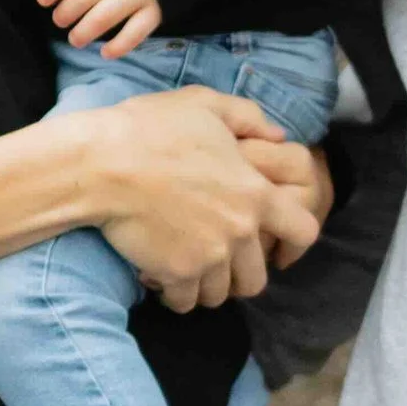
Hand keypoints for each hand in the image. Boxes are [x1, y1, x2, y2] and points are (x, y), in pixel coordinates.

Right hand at [86, 88, 321, 311]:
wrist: (103, 164)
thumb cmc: (150, 130)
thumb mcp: (204, 104)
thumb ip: (248, 117)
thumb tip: (277, 136)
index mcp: (255, 192)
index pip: (303, 232)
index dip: (294, 244)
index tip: (278, 249)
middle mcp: (240, 230)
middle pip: (257, 279)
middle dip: (239, 275)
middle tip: (217, 264)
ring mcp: (210, 256)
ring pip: (220, 294)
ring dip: (206, 287)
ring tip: (187, 271)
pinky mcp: (177, 273)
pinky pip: (186, 301)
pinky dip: (175, 295)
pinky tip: (161, 278)